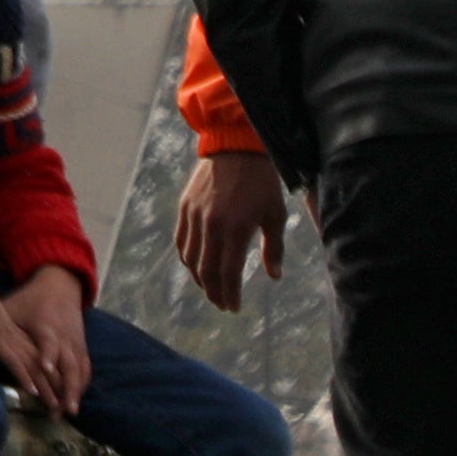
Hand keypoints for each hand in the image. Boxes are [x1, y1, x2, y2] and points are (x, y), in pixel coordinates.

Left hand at [0, 276, 97, 417]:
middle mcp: (61, 337)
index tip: (44, 370)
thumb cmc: (30, 299)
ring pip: (76, 371)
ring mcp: (72, 343)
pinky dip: (78, 384)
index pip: (48, 344)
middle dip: (63, 389)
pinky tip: (73, 401)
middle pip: (66, 366)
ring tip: (66, 413)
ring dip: (71, 393)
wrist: (57, 285)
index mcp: (45, 327)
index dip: (46, 357)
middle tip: (56, 410)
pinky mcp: (77, 347)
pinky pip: (82, 368)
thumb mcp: (11, 306)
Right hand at [172, 148, 288, 309]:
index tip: (234, 308)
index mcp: (235, 229)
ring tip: (210, 288)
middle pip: (206, 270)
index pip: (228, 273)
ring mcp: (195, 216)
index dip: (230, 294)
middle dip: (214, 292)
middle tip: (222, 304)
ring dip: (199, 278)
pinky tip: (195, 265)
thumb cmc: (262, 183)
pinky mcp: (185, 207)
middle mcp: (211, 225)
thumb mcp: (275, 215)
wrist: (235, 147)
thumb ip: (274, 248)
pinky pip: (181, 240)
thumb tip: (274, 276)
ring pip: (190, 258)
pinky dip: (187, 258)